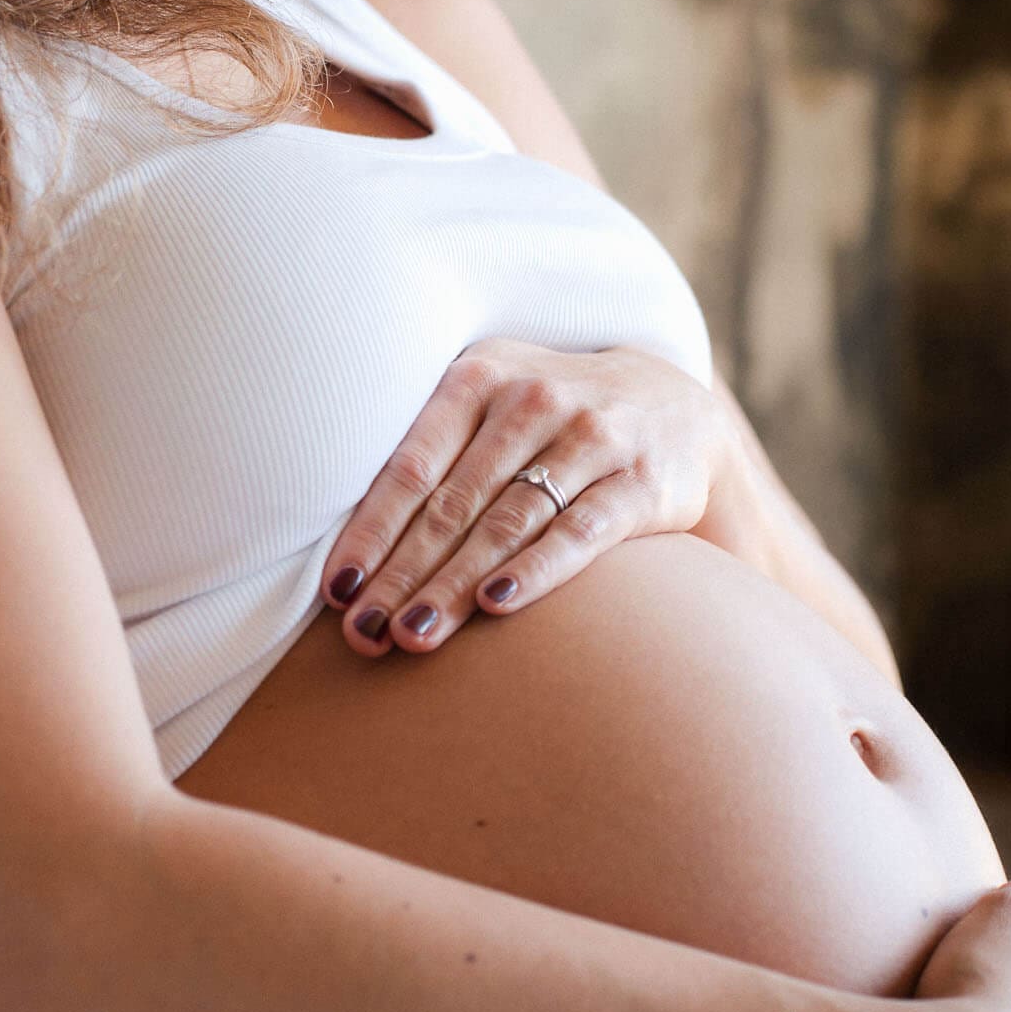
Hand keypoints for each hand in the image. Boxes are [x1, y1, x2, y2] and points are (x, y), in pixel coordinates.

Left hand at [318, 337, 734, 656]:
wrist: (673, 405)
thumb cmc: (548, 421)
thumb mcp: (490, 407)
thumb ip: (430, 457)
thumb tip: (347, 550)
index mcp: (479, 378)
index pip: (411, 466)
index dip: (370, 532)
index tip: (336, 592)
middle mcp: (532, 399)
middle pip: (453, 504)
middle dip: (401, 575)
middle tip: (363, 634)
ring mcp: (592, 437)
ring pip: (508, 522)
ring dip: (454, 584)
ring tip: (412, 633)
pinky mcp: (642, 481)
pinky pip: (580, 532)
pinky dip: (537, 569)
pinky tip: (498, 604)